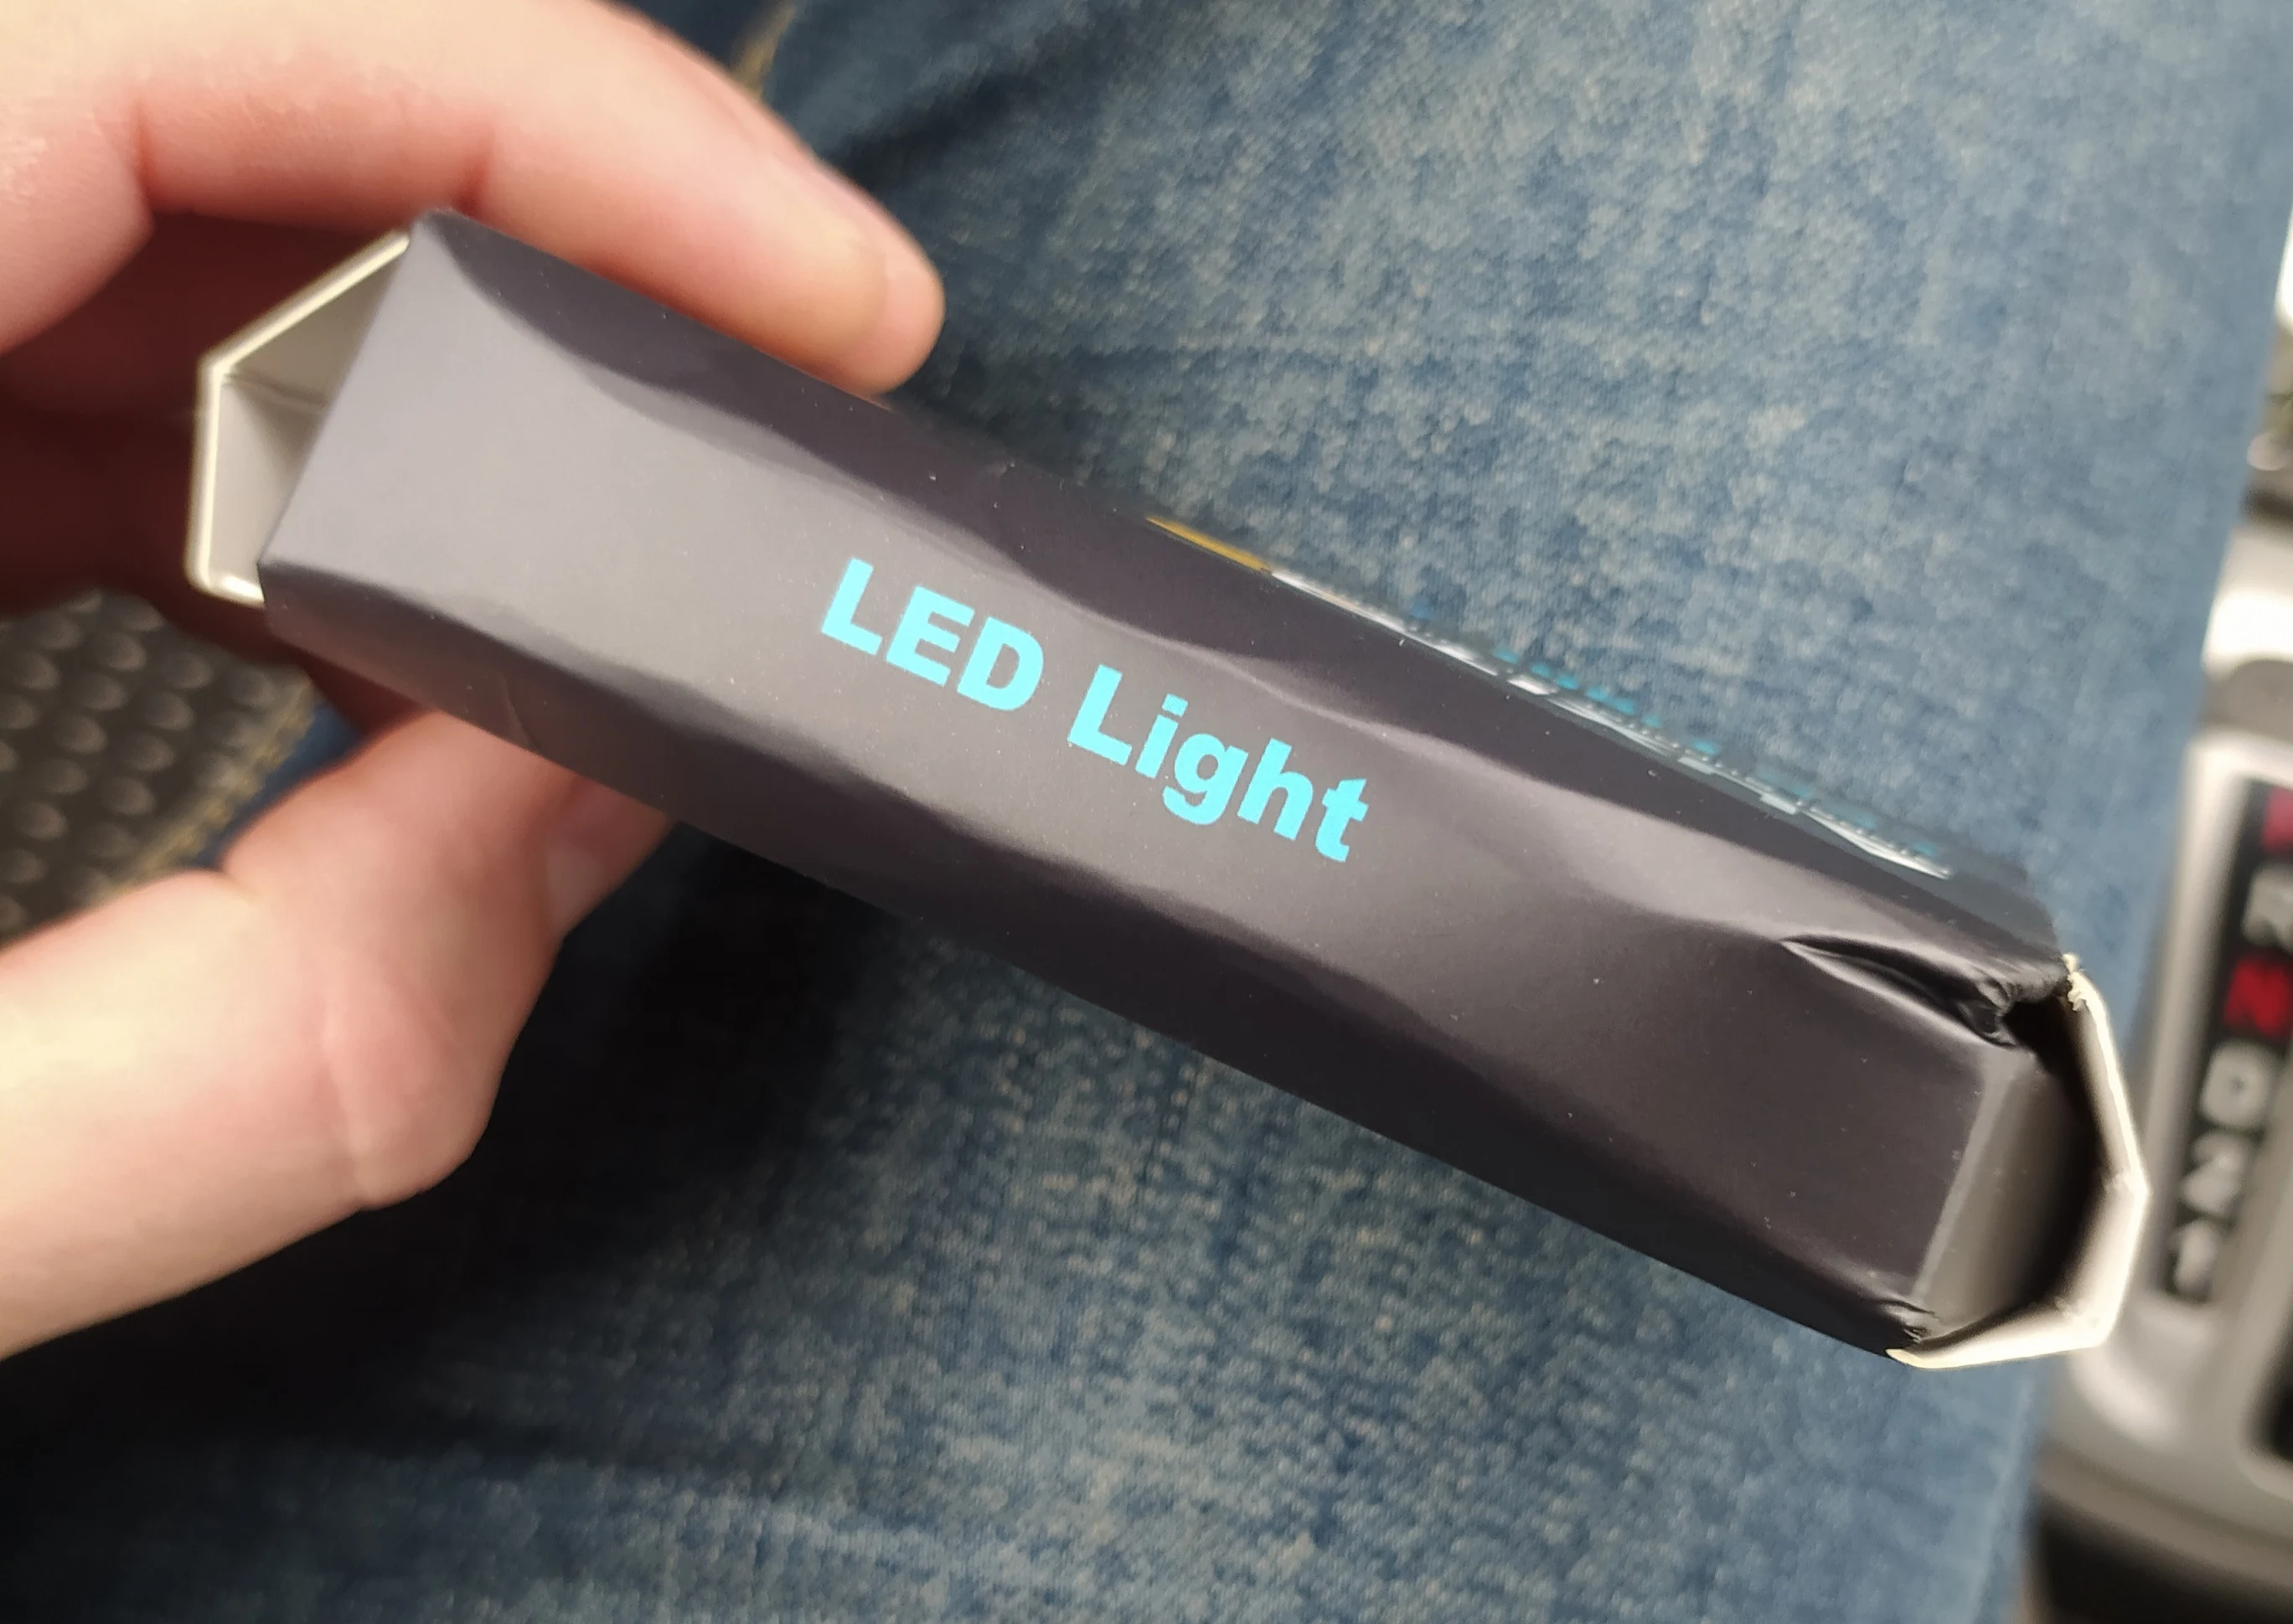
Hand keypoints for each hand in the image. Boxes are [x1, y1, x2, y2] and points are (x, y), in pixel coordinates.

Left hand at [0, 0, 943, 1357]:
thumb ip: (275, 1042)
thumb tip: (593, 810)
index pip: (152, 38)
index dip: (542, 108)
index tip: (838, 299)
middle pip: (209, 106)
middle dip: (537, 273)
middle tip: (772, 454)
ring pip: (166, 233)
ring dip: (422, 398)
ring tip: (581, 598)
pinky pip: (85, 367)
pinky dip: (278, 481)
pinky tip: (364, 641)